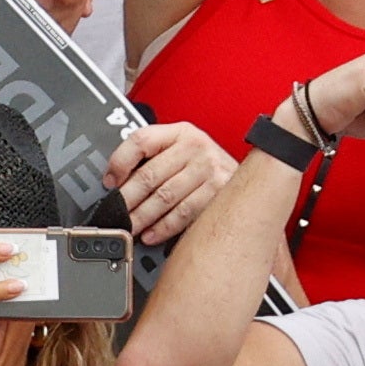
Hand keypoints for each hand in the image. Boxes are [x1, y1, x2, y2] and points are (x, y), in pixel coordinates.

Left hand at [104, 120, 237, 247]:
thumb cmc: (205, 165)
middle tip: (114, 213)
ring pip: (164, 197)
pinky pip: (183, 213)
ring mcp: (209, 169)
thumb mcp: (180, 149)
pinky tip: (151, 233)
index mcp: (179, 132)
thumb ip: (152, 157)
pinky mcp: (219, 192)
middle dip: (126, 199)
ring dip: (142, 217)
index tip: (109, 182)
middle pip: (149, 175)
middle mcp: (195, 147)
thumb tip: (116, 181)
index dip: (119, 162)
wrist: (255, 173)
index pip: (141, 140)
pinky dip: (163, 227)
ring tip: (129, 227)